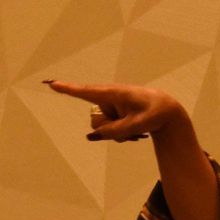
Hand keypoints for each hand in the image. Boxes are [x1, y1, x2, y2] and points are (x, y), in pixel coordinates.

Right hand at [43, 79, 191, 143]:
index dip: (68, 89)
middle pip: (97, 121)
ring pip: (102, 127)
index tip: (52, 84)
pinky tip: (134, 129)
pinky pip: (108, 128)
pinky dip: (119, 132)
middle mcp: (109, 98)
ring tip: (136, 128)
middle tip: (132, 128)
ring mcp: (111, 105)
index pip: (86, 92)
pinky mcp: (114, 111)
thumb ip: (113, 132)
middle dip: (110, 130)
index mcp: (114, 93)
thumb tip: (92, 136)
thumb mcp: (135, 125)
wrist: (168, 111)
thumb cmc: (154, 113)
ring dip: (117, 133)